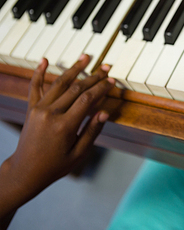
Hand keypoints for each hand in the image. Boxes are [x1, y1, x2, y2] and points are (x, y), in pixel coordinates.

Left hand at [0, 55, 114, 225]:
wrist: (25, 172)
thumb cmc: (54, 166)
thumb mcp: (79, 153)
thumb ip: (92, 131)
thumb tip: (105, 112)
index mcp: (64, 126)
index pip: (87, 100)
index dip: (101, 88)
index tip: (112, 82)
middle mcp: (50, 114)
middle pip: (76, 88)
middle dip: (93, 77)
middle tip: (106, 68)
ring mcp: (39, 109)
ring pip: (59, 83)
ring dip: (74, 69)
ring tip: (86, 57)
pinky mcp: (31, 109)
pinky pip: (35, 87)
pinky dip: (39, 73)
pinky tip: (45, 60)